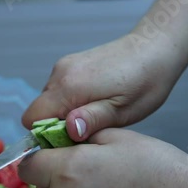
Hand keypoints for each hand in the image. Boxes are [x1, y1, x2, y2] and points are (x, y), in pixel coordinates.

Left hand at [18, 129, 187, 187]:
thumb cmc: (151, 161)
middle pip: (38, 186)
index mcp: (67, 169)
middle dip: (49, 174)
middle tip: (75, 164)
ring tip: (90, 181)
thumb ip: (77, 136)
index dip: (36, 157)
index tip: (50, 152)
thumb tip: (59, 137)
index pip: (27, 166)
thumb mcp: (112, 134)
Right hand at [22, 35, 184, 140]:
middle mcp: (60, 73)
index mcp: (69, 86)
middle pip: (40, 110)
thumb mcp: (122, 110)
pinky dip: (70, 101)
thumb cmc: (145, 82)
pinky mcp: (71, 63)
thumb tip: (68, 130)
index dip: (45, 135)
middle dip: (57, 125)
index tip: (71, 141)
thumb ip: (93, 120)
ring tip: (96, 114)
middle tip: (89, 130)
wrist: (155, 47)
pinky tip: (95, 101)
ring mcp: (64, 66)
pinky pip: (59, 90)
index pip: (32, 118)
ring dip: (65, 113)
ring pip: (50, 101)